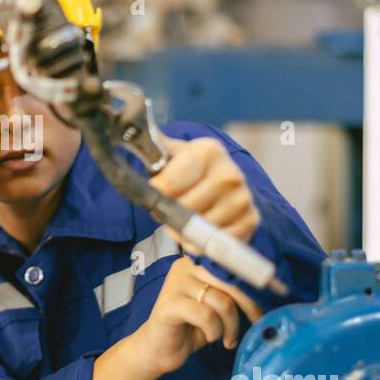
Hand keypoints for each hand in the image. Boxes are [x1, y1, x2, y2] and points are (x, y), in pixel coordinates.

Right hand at [132, 257, 263, 374]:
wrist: (158, 349)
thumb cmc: (191, 327)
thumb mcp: (217, 305)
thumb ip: (234, 291)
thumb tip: (269, 288)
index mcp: (199, 261)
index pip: (234, 264)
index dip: (254, 283)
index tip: (267, 300)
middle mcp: (186, 266)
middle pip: (231, 280)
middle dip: (249, 305)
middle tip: (256, 322)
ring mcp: (176, 283)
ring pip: (221, 301)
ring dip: (231, 325)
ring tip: (228, 338)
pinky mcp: (169, 304)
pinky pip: (206, 316)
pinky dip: (215, 331)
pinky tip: (210, 337)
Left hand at [150, 136, 260, 251]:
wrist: (227, 182)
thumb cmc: (193, 169)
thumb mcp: (175, 153)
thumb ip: (156, 148)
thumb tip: (130, 134)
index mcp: (209, 151)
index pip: (168, 185)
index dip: (156, 192)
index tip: (155, 190)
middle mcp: (230, 174)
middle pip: (182, 210)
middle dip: (168, 214)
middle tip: (167, 210)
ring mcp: (242, 199)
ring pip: (196, 230)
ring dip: (182, 232)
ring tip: (182, 220)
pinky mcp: (249, 222)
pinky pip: (212, 244)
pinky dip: (199, 244)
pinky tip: (198, 230)